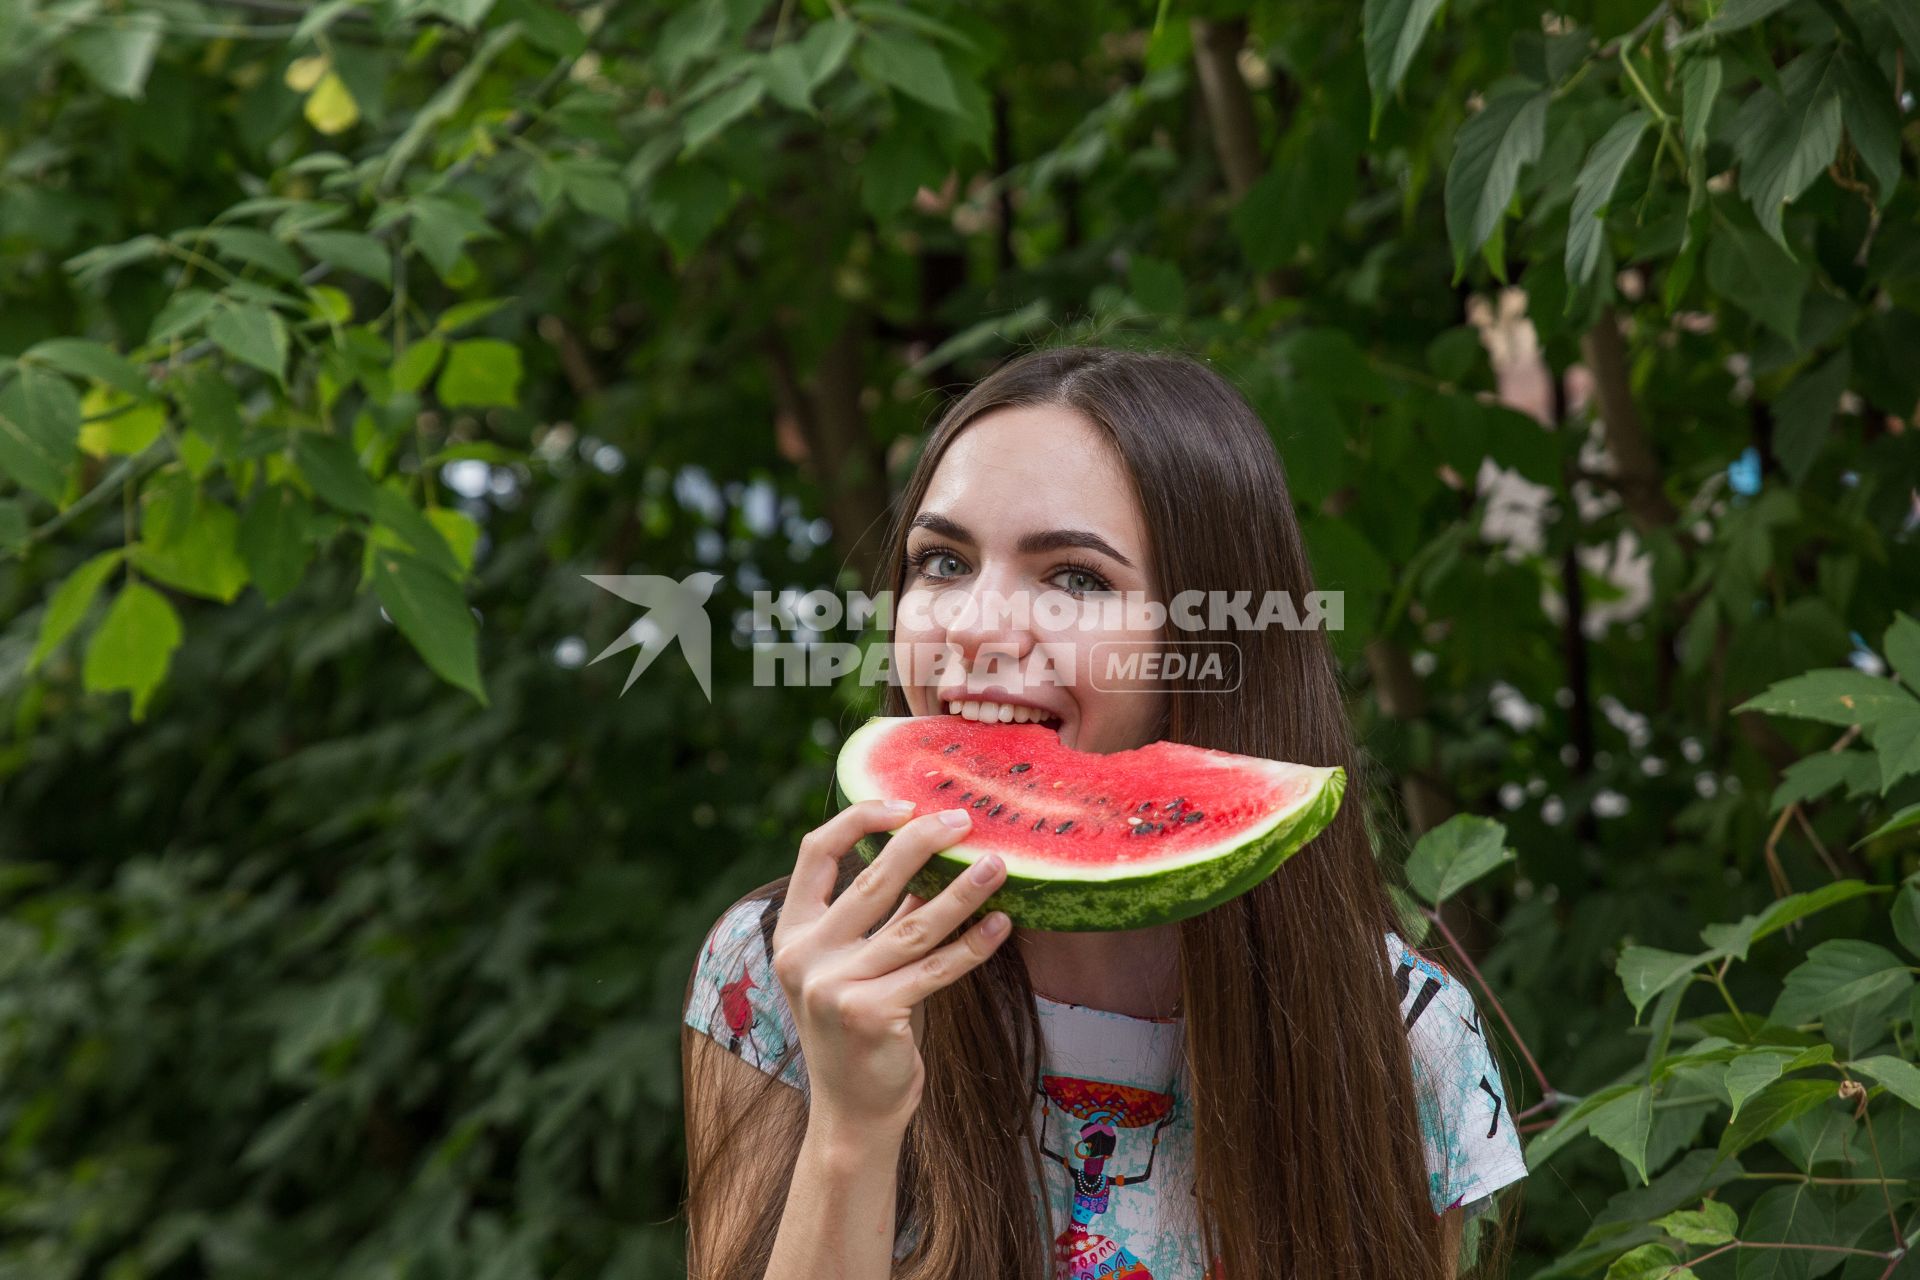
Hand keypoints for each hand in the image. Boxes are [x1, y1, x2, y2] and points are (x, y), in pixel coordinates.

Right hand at [772, 799, 1011, 1136]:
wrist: (853, 1112)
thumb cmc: (862, 1028)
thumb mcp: (853, 966)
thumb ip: (879, 918)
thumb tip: (935, 857)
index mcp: (793, 933)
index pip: (815, 853)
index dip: (859, 819)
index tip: (904, 803)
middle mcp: (805, 956)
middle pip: (871, 879)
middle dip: (923, 841)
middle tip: (964, 820)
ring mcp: (834, 987)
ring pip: (913, 924)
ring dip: (962, 890)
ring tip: (998, 864)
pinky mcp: (871, 1015)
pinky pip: (935, 970)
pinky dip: (973, 945)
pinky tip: (1001, 923)